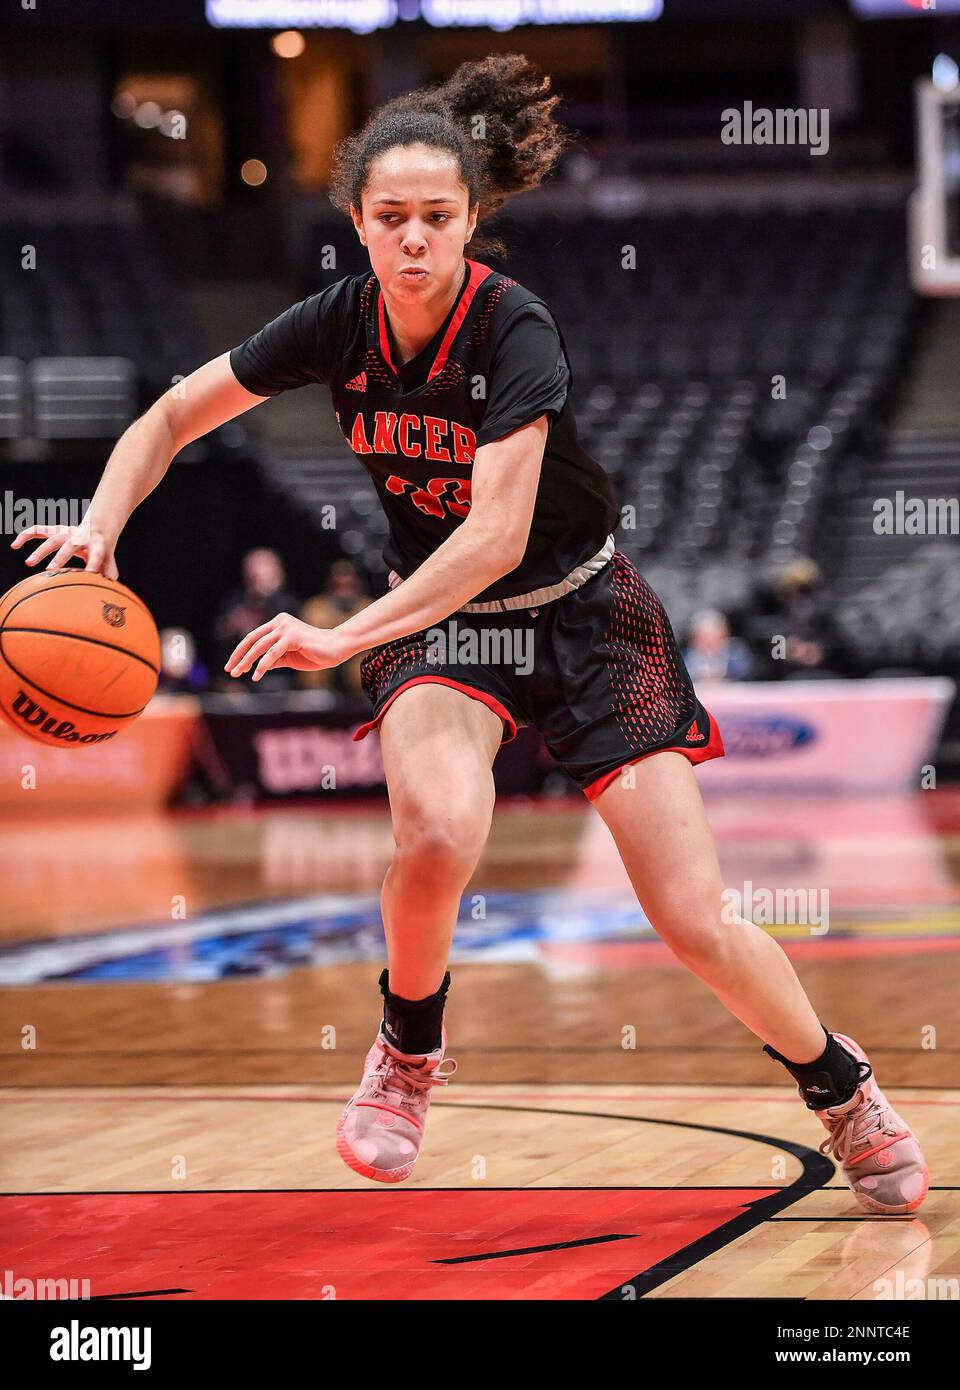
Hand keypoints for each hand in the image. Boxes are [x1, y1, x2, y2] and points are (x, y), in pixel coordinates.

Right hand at [11, 518, 118, 578]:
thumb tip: (110, 592)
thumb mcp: (109, 562)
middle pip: (70, 546)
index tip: (91, 573)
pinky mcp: (55, 531)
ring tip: (29, 564)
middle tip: (51, 570)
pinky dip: (26, 535)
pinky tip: (15, 545)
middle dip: (61, 557)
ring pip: (52, 539)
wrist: (99, 527)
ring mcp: (66, 532)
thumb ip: (109, 574)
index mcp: (97, 545)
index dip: (94, 563)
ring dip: (40, 551)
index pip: (96, 555)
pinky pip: (38, 530)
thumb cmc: (103, 551)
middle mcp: (80, 537)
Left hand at [225, 613, 353, 682]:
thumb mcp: (289, 657)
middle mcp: (280, 622)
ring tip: (238, 673)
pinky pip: (272, 654)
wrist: (337, 648)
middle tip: (230, 671)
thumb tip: (258, 667)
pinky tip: (256, 676)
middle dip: (239, 656)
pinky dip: (262, 666)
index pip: (253, 637)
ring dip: (247, 661)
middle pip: (252, 640)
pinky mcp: (292, 637)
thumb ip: (274, 658)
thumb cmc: (315, 653)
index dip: (240, 651)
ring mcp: (286, 628)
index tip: (232, 665)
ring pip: (259, 646)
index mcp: (278, 623)